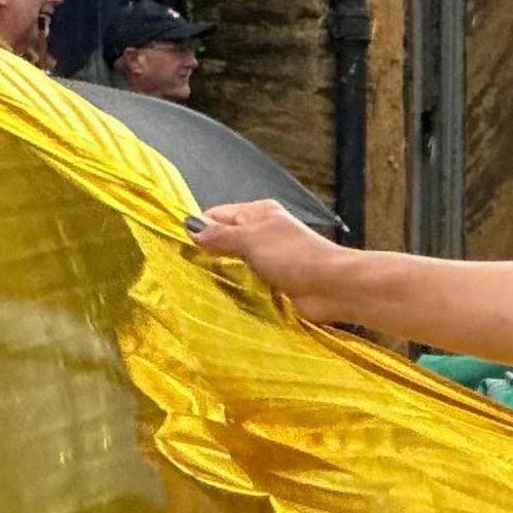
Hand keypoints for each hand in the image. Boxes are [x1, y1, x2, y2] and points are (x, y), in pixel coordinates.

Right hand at [187, 199, 347, 307]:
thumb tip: (190, 226)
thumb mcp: (250, 239)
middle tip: (186, 270)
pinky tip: (222, 298)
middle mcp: (263, 233)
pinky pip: (248, 284)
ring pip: (235, 265)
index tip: (178, 247)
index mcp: (258, 213)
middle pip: (225, 241)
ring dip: (223, 275)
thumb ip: (220, 235)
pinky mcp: (275, 284)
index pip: (217, 215)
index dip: (199, 229)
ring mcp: (269, 260)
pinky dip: (238, 290)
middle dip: (208, 254)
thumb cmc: (295, 256)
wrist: (333, 287)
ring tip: (200, 286)